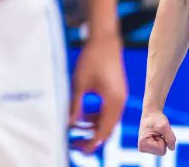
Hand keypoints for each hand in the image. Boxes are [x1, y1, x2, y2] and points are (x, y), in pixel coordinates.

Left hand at [70, 35, 126, 153]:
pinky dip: (97, 117)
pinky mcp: (116, 92)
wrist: (105, 39)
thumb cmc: (92, 59)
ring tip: (76, 128)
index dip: (90, 143)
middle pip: (108, 129)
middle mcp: (120, 101)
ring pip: (108, 120)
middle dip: (92, 138)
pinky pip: (108, 111)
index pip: (103, 131)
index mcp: (113, 101)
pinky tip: (83, 116)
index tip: (77, 148)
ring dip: (94, 127)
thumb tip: (68, 125)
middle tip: (75, 144)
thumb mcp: (79, 84)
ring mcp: (120, 96)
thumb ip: (75, 106)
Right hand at [138, 109, 175, 155]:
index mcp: (143, 145)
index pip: (162, 150)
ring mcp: (145, 148)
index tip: (157, 131)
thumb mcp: (165, 126)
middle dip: (163, 141)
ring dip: (163, 140)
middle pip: (162, 152)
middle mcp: (142, 148)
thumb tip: (172, 149)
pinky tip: (156, 134)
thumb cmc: (157, 118)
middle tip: (158, 132)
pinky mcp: (149, 147)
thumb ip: (170, 138)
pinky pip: (161, 148)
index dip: (163, 140)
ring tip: (157, 132)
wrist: (152, 113)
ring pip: (162, 150)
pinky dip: (162, 141)